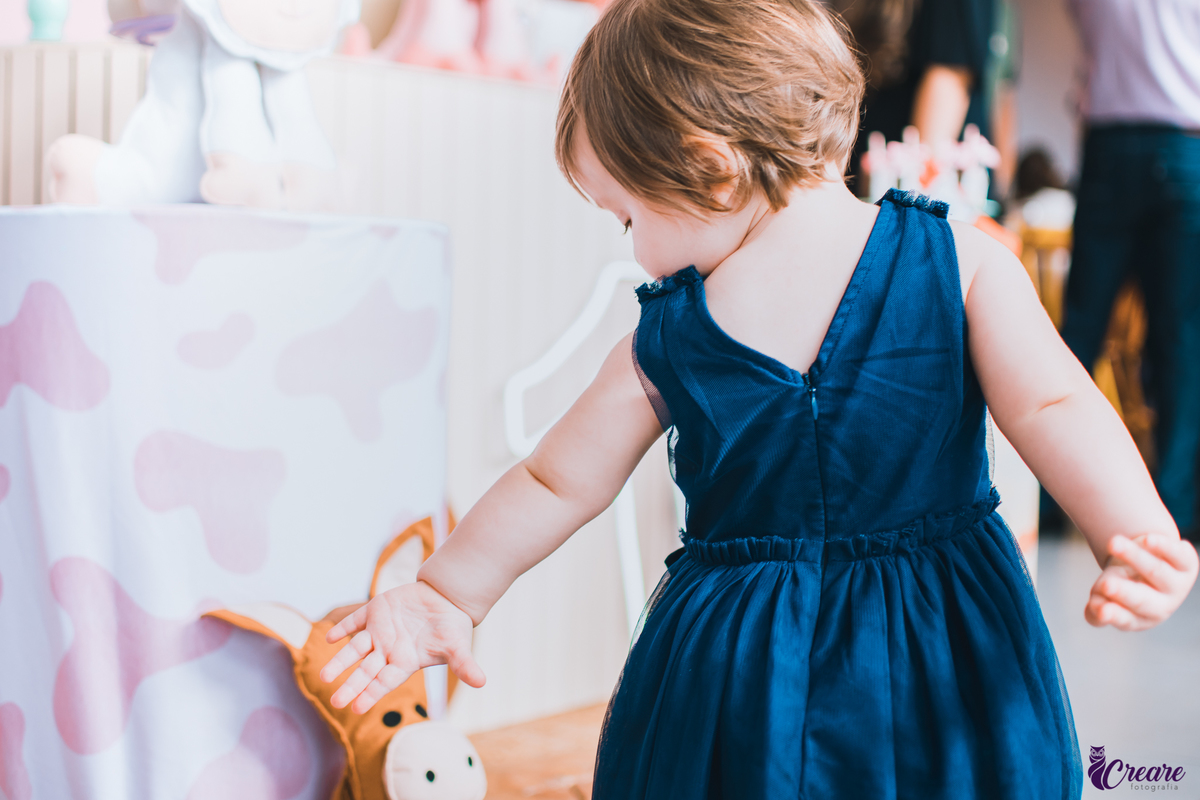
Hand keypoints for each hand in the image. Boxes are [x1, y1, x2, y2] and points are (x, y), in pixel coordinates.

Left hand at [319, 581, 485, 713]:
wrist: (447, 597)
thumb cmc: (453, 627)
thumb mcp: (458, 647)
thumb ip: (464, 665)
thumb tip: (482, 682)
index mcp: (405, 661)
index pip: (385, 682)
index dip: (371, 694)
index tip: (356, 707)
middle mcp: (388, 650)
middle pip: (365, 671)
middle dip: (350, 685)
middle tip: (334, 701)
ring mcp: (380, 630)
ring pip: (355, 649)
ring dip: (340, 661)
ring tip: (324, 676)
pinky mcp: (376, 610)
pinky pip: (355, 621)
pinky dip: (343, 627)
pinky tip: (330, 636)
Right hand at [1085, 534, 1198, 630]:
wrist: (1149, 559)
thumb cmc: (1123, 580)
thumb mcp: (1105, 591)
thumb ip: (1098, 603)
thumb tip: (1096, 608)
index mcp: (1139, 618)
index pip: (1126, 619)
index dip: (1113, 615)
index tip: (1100, 610)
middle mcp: (1162, 607)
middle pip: (1143, 600)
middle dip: (1124, 592)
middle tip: (1106, 585)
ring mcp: (1177, 586)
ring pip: (1156, 571)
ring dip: (1134, 556)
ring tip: (1113, 543)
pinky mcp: (1187, 563)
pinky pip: (1177, 555)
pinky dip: (1163, 547)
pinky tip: (1148, 539)